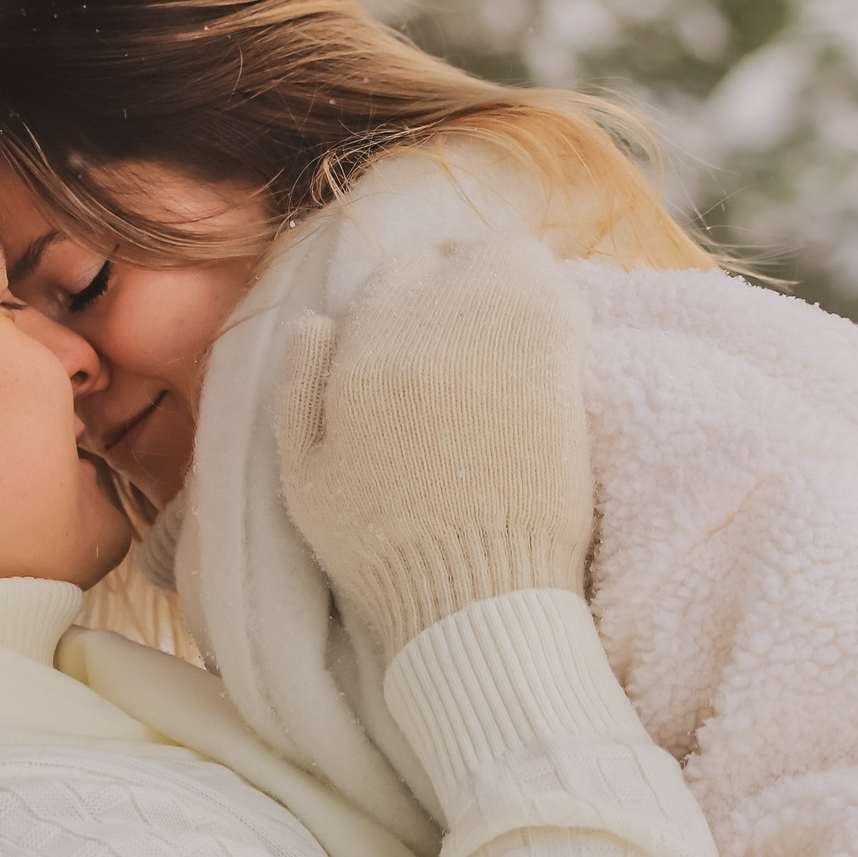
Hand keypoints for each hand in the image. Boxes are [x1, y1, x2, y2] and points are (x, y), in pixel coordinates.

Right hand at [275, 237, 593, 660]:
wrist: (476, 596)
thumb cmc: (383, 548)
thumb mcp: (304, 478)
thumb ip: (299, 389)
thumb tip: (316, 319)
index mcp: (363, 354)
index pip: (392, 274)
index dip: (408, 293)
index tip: (422, 324)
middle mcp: (428, 331)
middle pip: (451, 260)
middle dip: (458, 279)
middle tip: (471, 320)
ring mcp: (499, 342)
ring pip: (507, 262)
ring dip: (507, 280)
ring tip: (512, 319)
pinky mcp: (558, 365)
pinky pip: (558, 296)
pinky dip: (553, 302)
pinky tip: (552, 335)